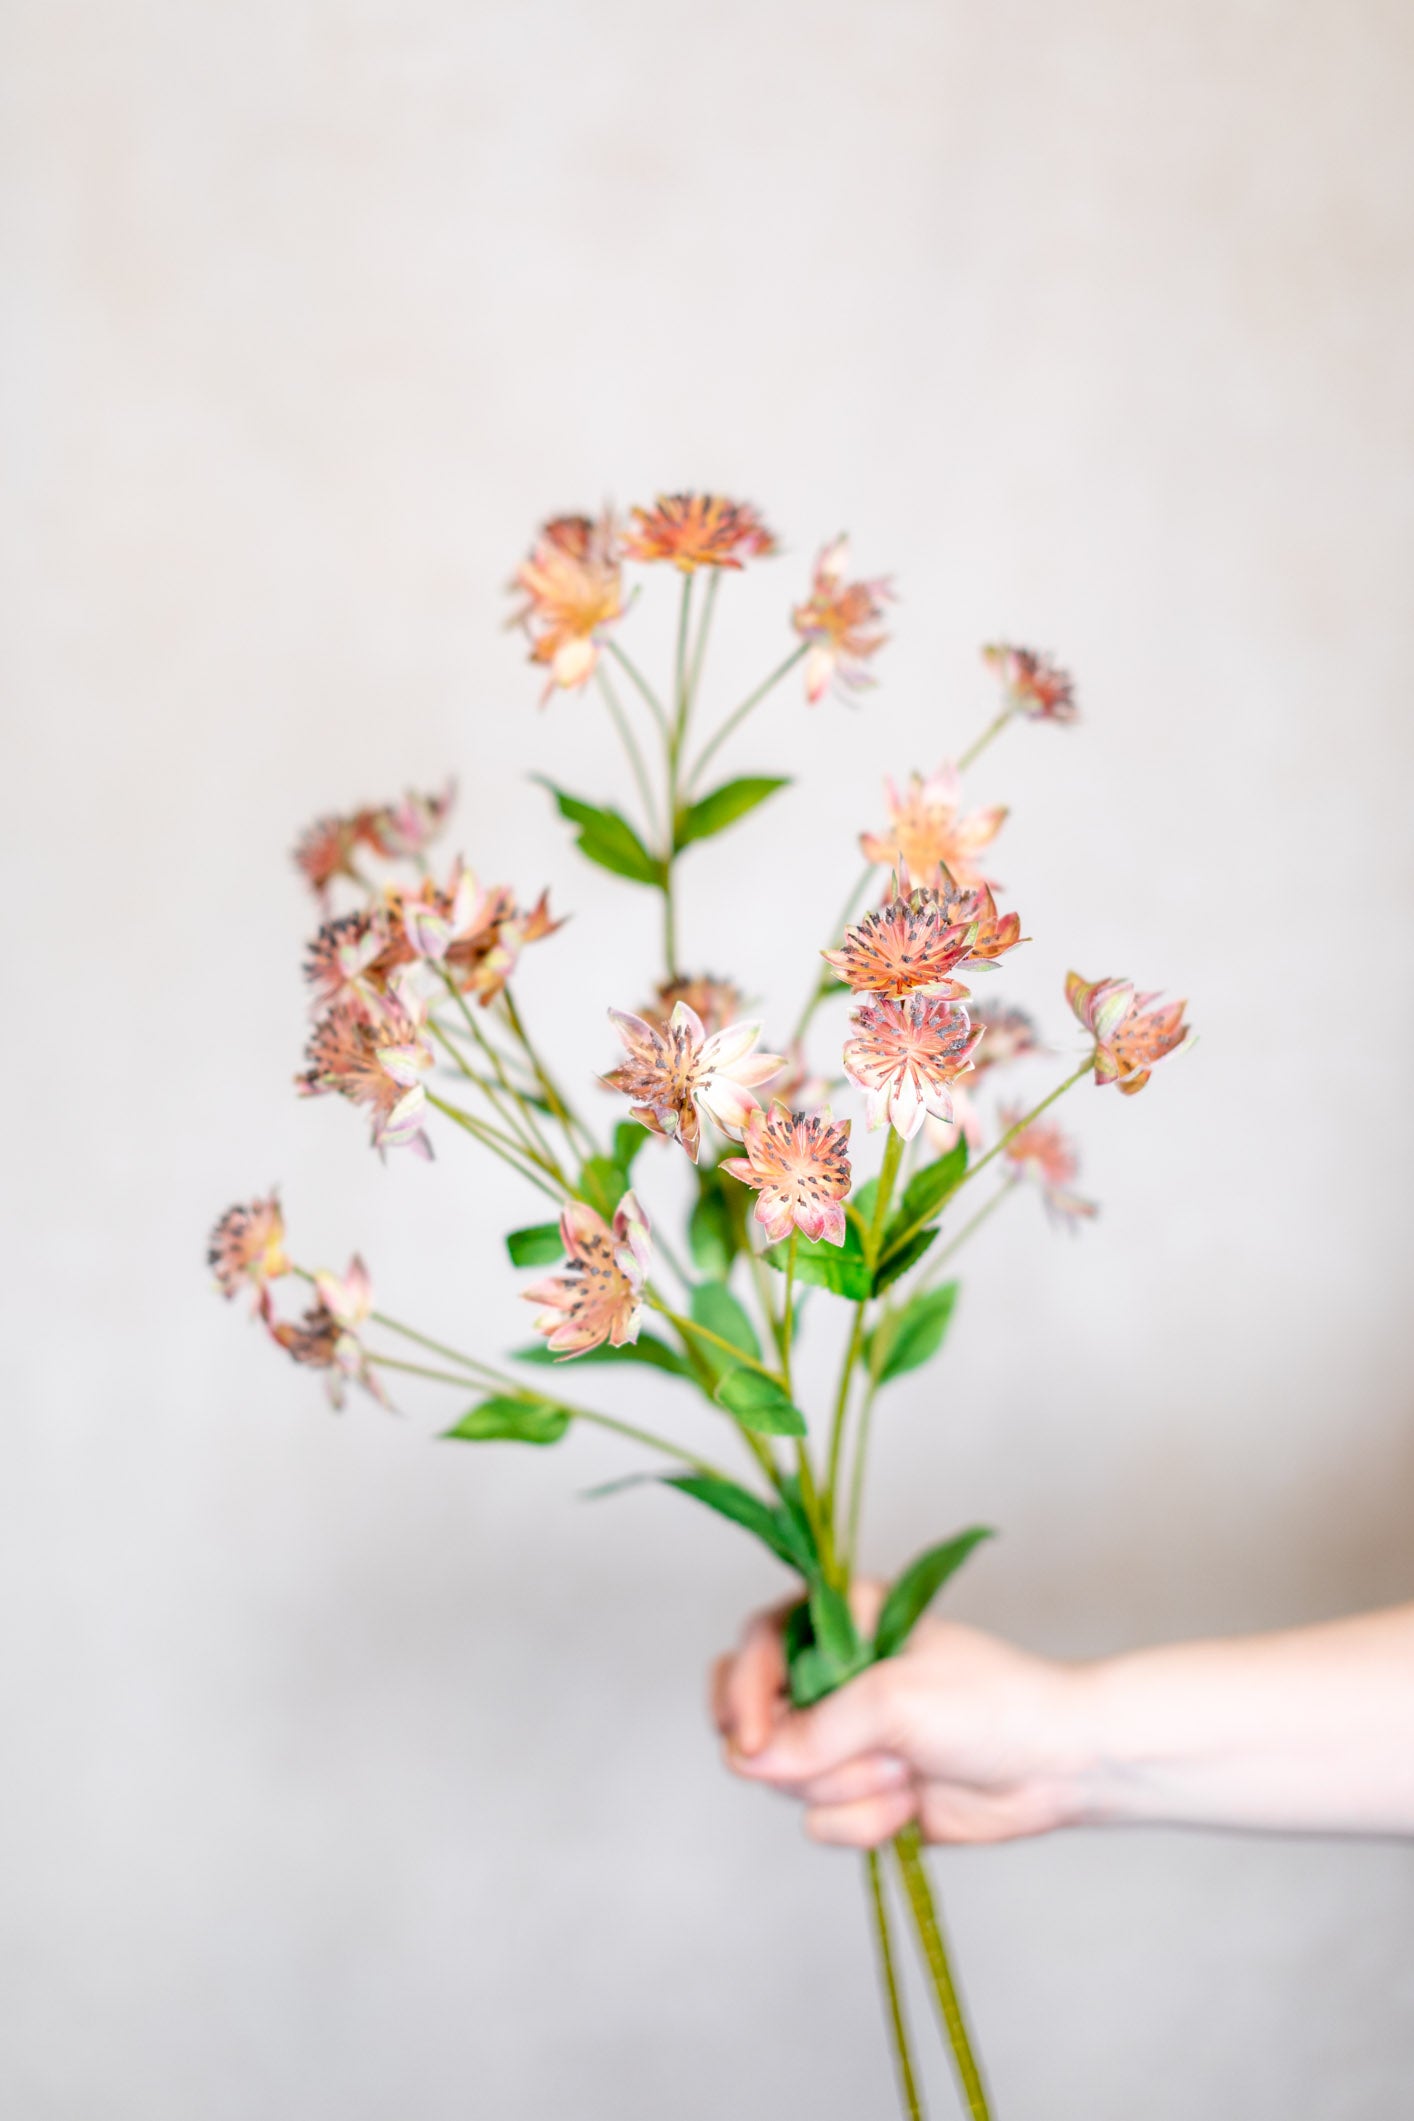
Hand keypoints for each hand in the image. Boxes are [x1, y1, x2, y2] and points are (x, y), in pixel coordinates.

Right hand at [710, 1585, 1087, 1847]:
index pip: (756, 1647)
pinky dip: (864, 1822)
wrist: (1056, 1767)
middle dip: (794, 1752)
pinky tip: (911, 1806)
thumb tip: (750, 1759)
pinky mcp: (861, 1795)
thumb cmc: (990, 1703)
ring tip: (905, 1771)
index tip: (752, 1736)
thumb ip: (816, 1728)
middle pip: (756, 1721)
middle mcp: (833, 1679)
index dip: (741, 1691)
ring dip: (847, 1786)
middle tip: (823, 1763)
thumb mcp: (896, 1699)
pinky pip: (821, 1822)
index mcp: (841, 1624)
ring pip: (787, 1780)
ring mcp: (845, 1741)